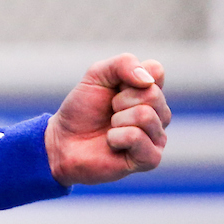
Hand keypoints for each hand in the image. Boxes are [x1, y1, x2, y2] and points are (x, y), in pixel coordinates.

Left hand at [44, 54, 169, 185]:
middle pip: (152, 94)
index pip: (156, 70)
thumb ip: (123, 63)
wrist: (64, 141)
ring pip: (145, 115)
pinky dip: (116, 137)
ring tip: (111, 127)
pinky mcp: (150, 159)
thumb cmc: (83, 108)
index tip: (114, 87)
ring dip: (117, 119)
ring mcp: (157, 137)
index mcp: (150, 90)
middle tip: (110, 111)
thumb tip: (148, 80)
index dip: (127, 76)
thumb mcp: (97, 74)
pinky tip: (112, 142)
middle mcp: (159, 113)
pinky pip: (137, 137)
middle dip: (121, 100)